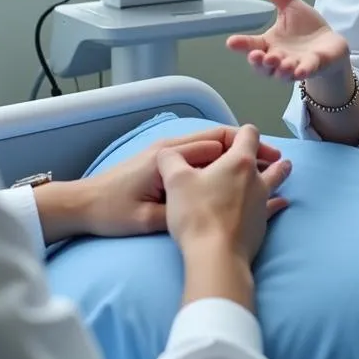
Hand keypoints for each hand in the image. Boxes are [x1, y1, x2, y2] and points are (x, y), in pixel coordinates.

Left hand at [80, 126, 284, 238]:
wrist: (82, 205)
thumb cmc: (112, 212)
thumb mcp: (146, 219)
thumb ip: (177, 210)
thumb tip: (213, 205)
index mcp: (168, 157)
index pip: (215, 142)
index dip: (245, 149)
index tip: (271, 160)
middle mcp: (169, 148)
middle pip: (217, 139)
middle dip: (247, 148)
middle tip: (276, 161)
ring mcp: (166, 155)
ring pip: (210, 147)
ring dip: (236, 155)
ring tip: (264, 167)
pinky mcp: (163, 165)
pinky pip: (199, 156)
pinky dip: (221, 161)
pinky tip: (236, 174)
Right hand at [157, 124, 290, 263]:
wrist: (216, 257)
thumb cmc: (197, 214)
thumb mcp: (175, 180)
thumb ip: (171, 159)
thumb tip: (169, 154)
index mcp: (239, 161)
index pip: (249, 134)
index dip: (241, 132)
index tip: (235, 139)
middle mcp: (256, 179)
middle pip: (270, 160)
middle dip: (268, 154)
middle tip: (270, 154)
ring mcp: (262, 203)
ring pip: (276, 183)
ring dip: (279, 174)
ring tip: (284, 169)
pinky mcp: (262, 225)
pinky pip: (272, 208)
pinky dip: (275, 203)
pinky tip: (281, 203)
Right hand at [227, 0, 349, 81]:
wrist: (331, 44)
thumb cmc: (306, 28)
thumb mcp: (288, 5)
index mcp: (270, 44)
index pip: (252, 45)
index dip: (242, 45)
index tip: (231, 42)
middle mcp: (279, 59)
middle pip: (263, 66)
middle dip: (259, 62)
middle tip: (256, 55)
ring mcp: (296, 66)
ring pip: (282, 73)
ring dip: (278, 69)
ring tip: (277, 61)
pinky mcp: (314, 67)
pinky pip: (306, 72)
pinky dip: (302, 72)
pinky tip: (299, 71)